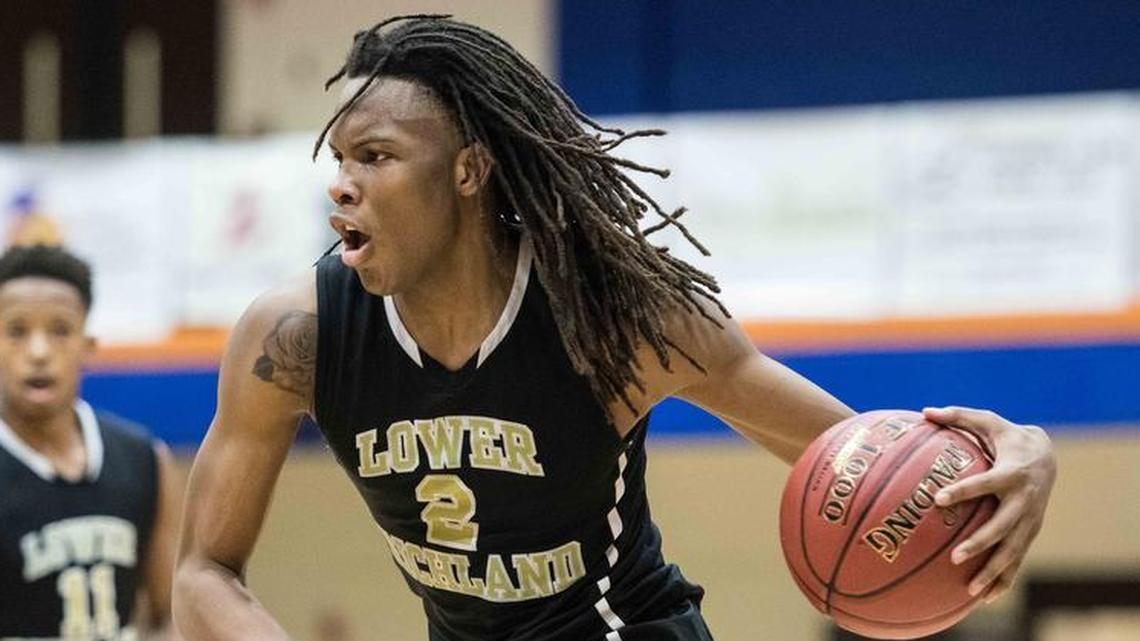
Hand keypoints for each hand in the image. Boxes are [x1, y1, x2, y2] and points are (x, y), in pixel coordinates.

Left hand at [922, 406, 1056, 603]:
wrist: (1047, 456)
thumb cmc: (1007, 437)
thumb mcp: (987, 420)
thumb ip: (957, 415)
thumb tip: (924, 411)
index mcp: (1010, 473)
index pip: (984, 483)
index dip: (963, 490)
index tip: (938, 498)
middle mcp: (1023, 500)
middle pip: (1002, 526)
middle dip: (981, 543)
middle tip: (955, 557)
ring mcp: (1029, 520)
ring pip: (1013, 551)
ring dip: (993, 571)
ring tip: (970, 591)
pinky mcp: (1030, 533)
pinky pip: (1017, 560)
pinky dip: (1004, 580)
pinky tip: (984, 599)